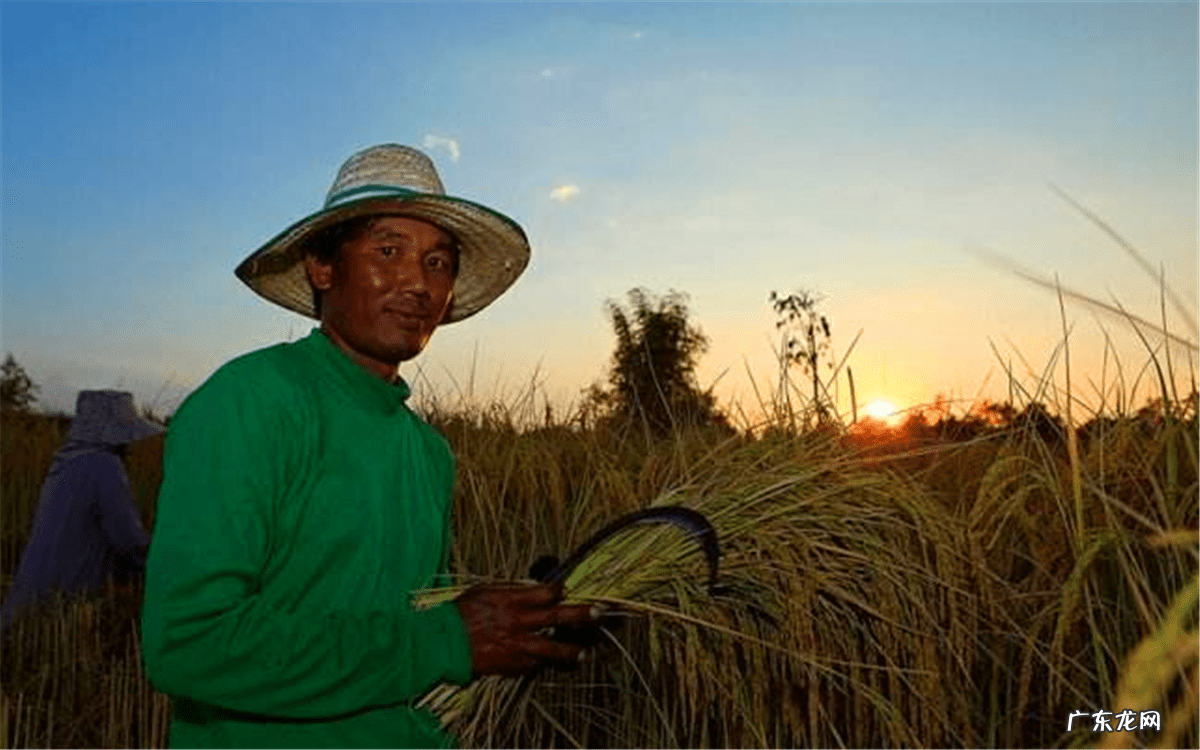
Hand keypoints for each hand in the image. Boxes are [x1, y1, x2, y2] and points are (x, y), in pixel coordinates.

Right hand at [455, 582, 600, 676]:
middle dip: (580, 614)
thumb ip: (511, 591)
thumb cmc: (461, 613)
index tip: (565, 590)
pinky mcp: (509, 664)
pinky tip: (550, 663)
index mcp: (510, 600)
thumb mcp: (484, 591)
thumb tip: (532, 589)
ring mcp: (514, 645)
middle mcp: (516, 622)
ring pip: (550, 649)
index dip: (559, 591)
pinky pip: (532, 665)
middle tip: (599, 612)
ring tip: (584, 654)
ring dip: (570, 651)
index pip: (545, 593)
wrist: (441, 643)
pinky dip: (542, 663)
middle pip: (556, 616)